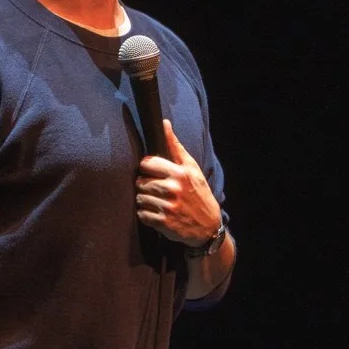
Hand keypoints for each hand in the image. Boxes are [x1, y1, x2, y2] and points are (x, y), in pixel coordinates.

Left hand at [135, 120, 221, 247]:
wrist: (208, 226)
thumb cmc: (198, 193)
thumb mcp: (191, 168)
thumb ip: (175, 146)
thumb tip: (164, 123)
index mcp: (179, 173)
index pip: (147, 164)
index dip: (147, 168)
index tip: (153, 173)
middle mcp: (173, 189)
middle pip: (141, 182)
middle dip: (145, 185)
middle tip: (156, 190)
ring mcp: (168, 207)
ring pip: (139, 198)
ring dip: (145, 200)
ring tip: (157, 201)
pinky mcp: (163, 223)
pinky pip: (142, 214)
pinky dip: (146, 214)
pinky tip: (156, 213)